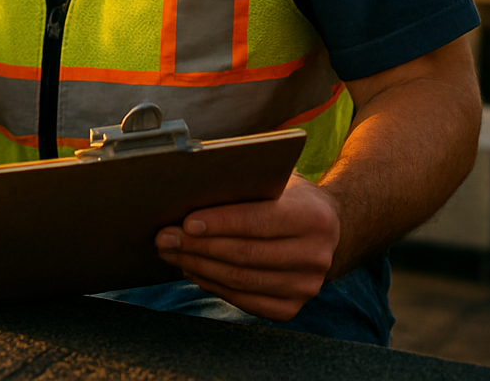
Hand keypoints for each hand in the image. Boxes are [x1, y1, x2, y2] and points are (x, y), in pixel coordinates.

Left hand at [154, 174, 339, 320]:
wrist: (325, 229)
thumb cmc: (286, 197)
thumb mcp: (276, 181)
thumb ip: (245, 185)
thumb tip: (189, 191)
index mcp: (313, 217)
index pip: (258, 222)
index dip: (219, 224)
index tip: (185, 223)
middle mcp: (315, 255)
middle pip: (244, 254)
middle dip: (197, 247)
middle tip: (164, 238)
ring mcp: (306, 286)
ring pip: (240, 280)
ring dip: (198, 267)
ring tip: (171, 254)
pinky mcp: (291, 308)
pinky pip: (244, 300)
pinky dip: (214, 286)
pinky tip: (193, 271)